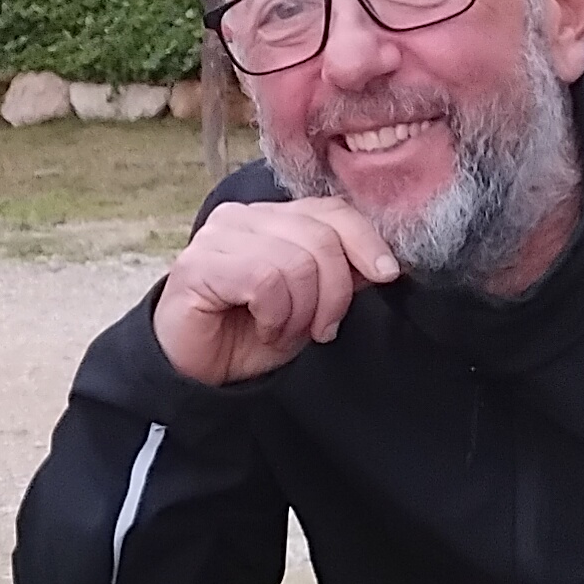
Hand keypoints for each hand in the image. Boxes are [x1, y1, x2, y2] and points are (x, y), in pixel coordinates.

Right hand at [151, 198, 402, 386]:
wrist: (199, 373)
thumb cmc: (251, 334)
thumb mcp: (311, 303)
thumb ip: (341, 273)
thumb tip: (382, 261)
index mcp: (272, 217)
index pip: (332, 209)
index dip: (366, 240)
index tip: (386, 274)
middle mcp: (243, 217)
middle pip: (321, 237)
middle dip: (334, 293)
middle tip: (320, 328)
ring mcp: (217, 236)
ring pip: (296, 262)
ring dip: (301, 311)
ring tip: (283, 329)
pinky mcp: (198, 264)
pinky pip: (265, 280)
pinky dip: (275, 314)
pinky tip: (262, 327)